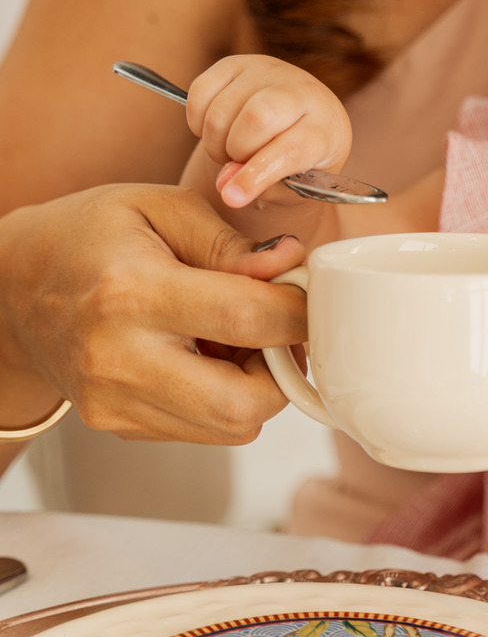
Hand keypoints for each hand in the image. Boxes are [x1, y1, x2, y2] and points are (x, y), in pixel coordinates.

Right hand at [0, 186, 307, 443]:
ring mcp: (114, 402)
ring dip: (257, 388)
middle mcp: (119, 358)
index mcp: (130, 291)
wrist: (12, 289)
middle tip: (278, 332)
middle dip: (283, 370)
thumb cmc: (87, 236)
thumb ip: (228, 241)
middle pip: (243, 403)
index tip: (309, 297)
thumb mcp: (157, 207)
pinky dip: (222, 398)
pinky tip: (204, 355)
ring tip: (238, 339)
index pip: (245, 317)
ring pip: (230, 427)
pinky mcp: (116, 425)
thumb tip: (290, 267)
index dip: (298, 312)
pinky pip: (201, 430)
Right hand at [186, 55, 351, 208]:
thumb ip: (263, 189)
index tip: (233, 198)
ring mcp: (268, 70)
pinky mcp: (236, 62)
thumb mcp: (294, 184)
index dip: (258, 175)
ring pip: (222, 109)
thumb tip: (225, 186)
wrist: (297, 120)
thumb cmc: (300, 160)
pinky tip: (216, 131)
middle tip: (237, 163)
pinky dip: (197, 121)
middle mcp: (301, 90)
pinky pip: (200, 92)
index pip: (292, 149)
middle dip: (236, 151)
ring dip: (215, 142)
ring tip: (229, 151)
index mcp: (326, 126)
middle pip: (256, 117)